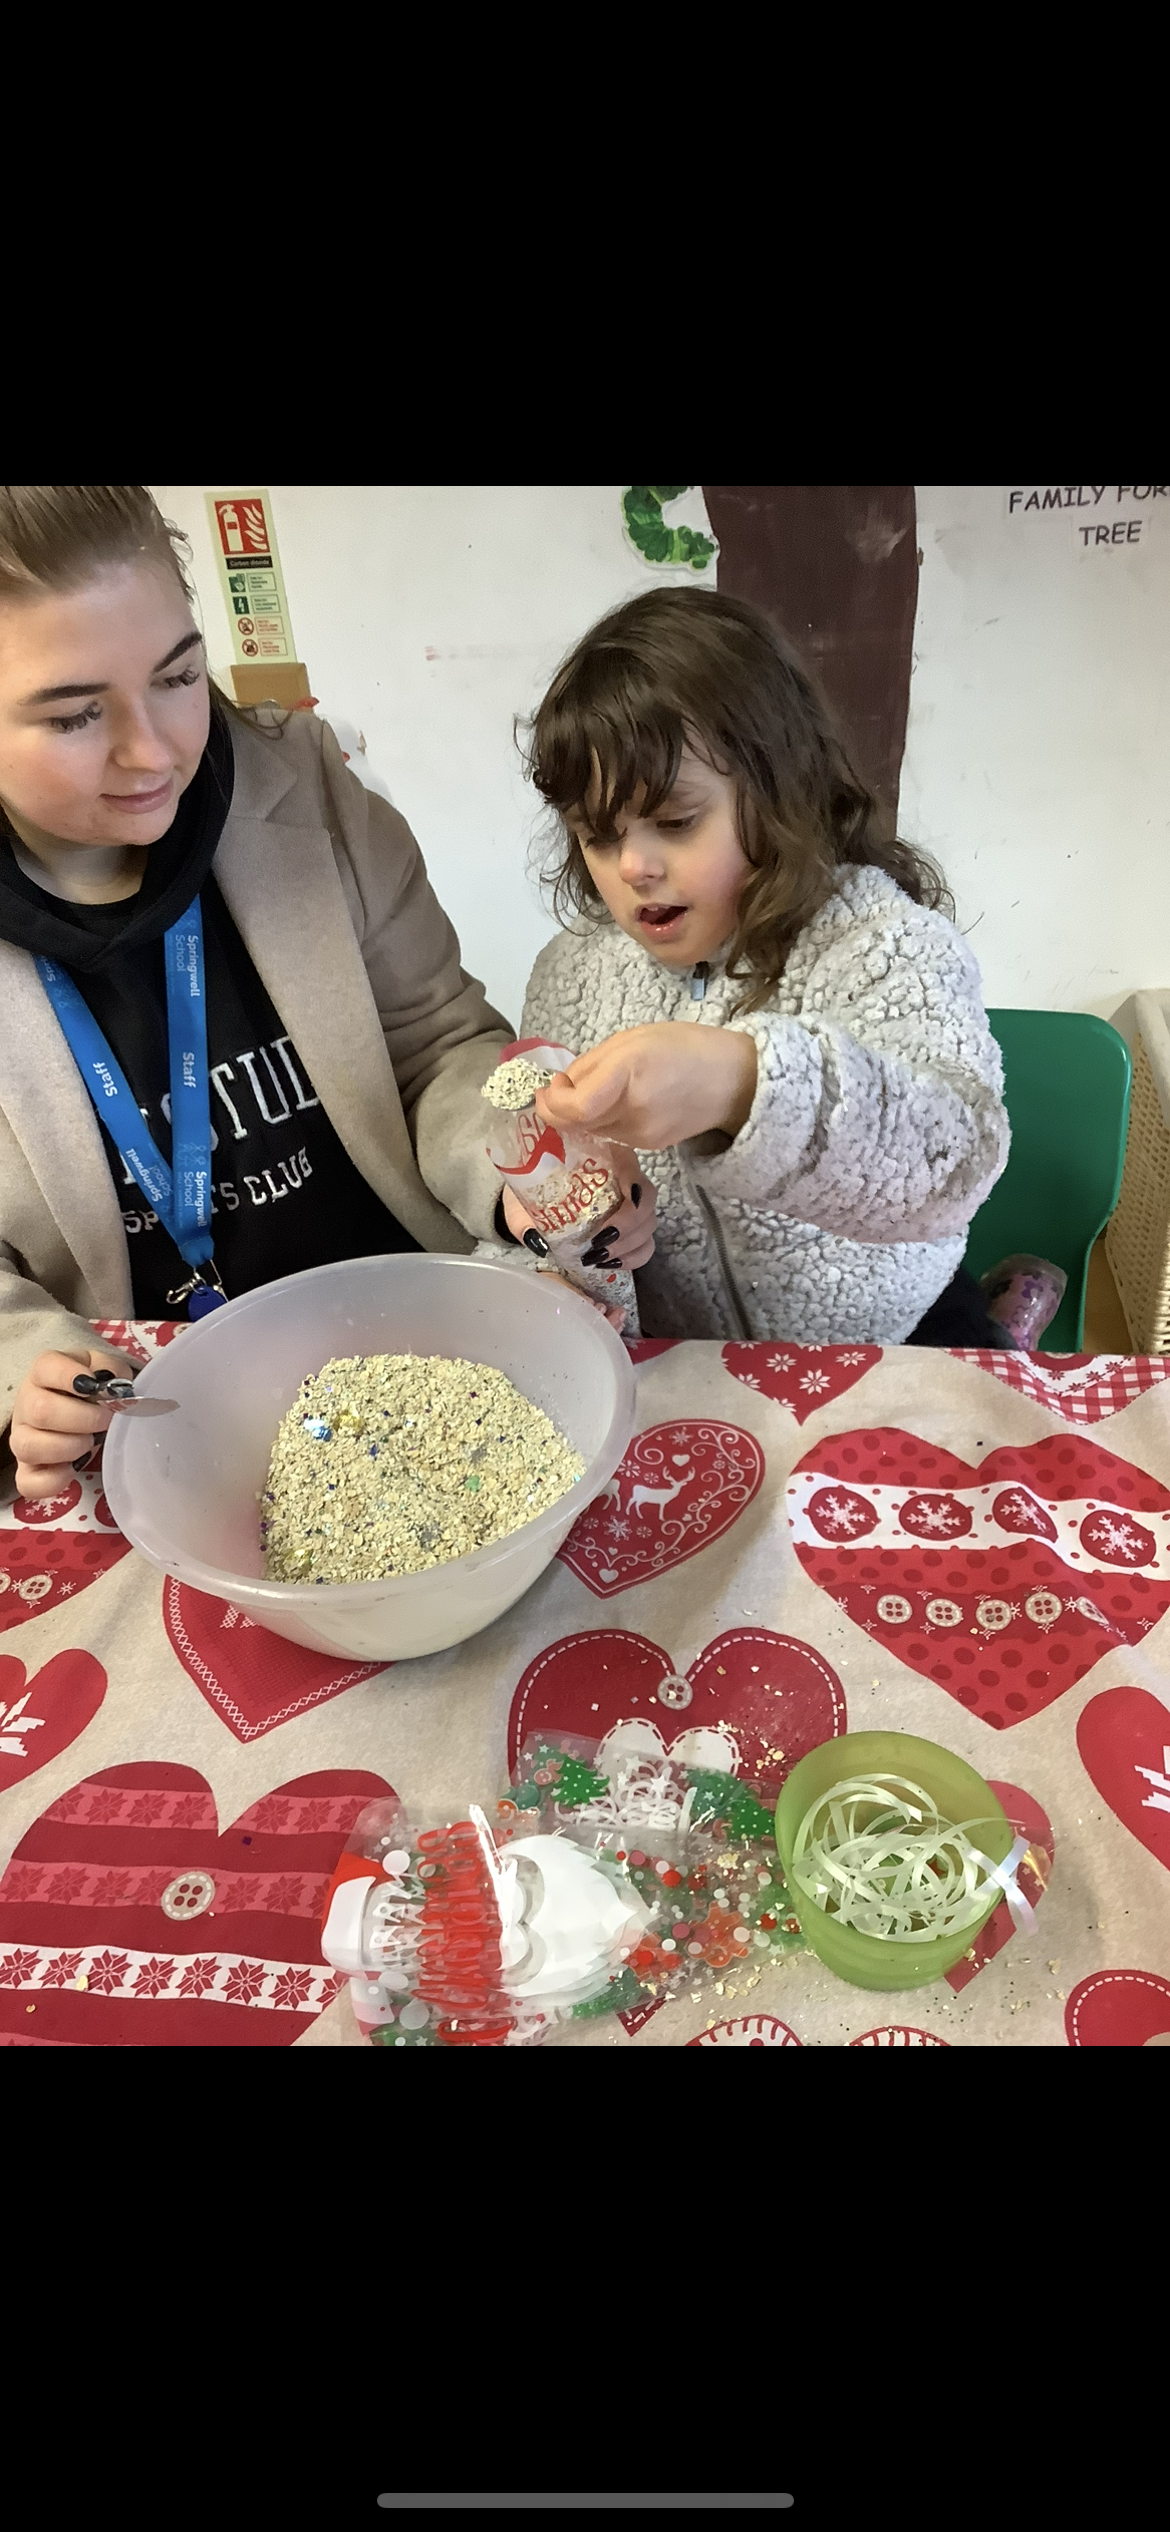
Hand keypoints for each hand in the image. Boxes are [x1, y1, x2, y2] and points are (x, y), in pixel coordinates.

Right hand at [9, 1348, 125, 1501]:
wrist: (80, 1409)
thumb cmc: (93, 1388)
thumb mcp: (105, 1369)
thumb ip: (112, 1372)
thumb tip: (114, 1390)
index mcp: (44, 1372)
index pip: (46, 1366)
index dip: (70, 1376)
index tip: (95, 1386)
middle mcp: (26, 1403)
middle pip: (41, 1411)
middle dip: (83, 1419)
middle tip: (105, 1421)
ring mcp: (22, 1438)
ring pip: (28, 1447)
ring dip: (68, 1448)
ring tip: (91, 1443)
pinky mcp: (26, 1469)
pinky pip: (27, 1482)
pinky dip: (54, 1480)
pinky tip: (75, 1467)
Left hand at [501, 1149, 656, 1269]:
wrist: (530, 1203)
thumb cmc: (530, 1193)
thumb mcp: (522, 1200)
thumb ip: (526, 1216)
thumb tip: (537, 1240)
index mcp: (602, 1158)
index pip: (631, 1165)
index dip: (635, 1183)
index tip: (627, 1200)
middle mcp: (623, 1178)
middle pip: (646, 1200)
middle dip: (628, 1226)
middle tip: (599, 1242)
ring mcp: (631, 1205)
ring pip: (648, 1226)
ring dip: (628, 1246)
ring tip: (599, 1257)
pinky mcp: (631, 1230)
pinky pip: (645, 1246)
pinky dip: (632, 1258)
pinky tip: (609, 1264)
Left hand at [535, 1024, 757, 1150]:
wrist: (734, 1080)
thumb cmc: (684, 1047)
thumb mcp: (632, 1039)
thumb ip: (591, 1064)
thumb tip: (562, 1086)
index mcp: (629, 1074)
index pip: (575, 1108)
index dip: (552, 1102)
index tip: (551, 1086)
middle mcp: (633, 1112)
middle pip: (576, 1123)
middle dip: (560, 1107)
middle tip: (563, 1086)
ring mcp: (642, 1136)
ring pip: (591, 1130)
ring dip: (581, 1113)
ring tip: (598, 1089)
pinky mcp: (649, 1147)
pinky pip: (611, 1134)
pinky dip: (603, 1120)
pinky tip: (620, 1102)